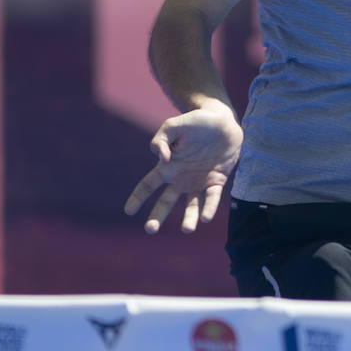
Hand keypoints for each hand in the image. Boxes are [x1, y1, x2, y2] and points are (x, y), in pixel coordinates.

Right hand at [123, 99, 242, 233]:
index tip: (129, 211)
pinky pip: (212, 197)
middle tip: (150, 229)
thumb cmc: (195, 122)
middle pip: (166, 201)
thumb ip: (160, 140)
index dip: (137, 197)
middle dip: (158, 216)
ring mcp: (199, 182)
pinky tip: (206, 218)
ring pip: (192, 205)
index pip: (148, 185)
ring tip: (187, 229)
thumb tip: (162, 160)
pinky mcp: (216, 181)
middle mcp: (181, 178)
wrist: (222, 120)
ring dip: (189, 218)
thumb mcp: (172, 126)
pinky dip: (209, 208)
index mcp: (167, 167)